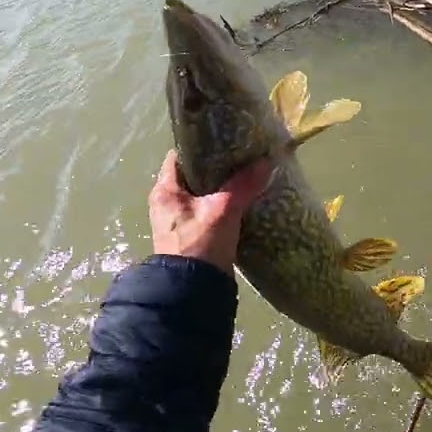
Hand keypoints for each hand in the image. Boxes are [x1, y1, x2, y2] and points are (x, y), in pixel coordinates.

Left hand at [148, 149, 273, 273]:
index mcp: (164, 191)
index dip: (200, 146)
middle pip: (193, 175)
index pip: (179, 156)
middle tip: (241, 157)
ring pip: (202, 194)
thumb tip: (266, 162)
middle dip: (216, 166)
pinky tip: (243, 202)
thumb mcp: (223, 211)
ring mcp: (179, 221)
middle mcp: (167, 203)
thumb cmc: (200, 244)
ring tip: (246, 176)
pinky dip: (223, 205)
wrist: (193, 291)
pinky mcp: (192, 236)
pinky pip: (208, 211)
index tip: (224, 140)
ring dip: (221, 187)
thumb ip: (243, 185)